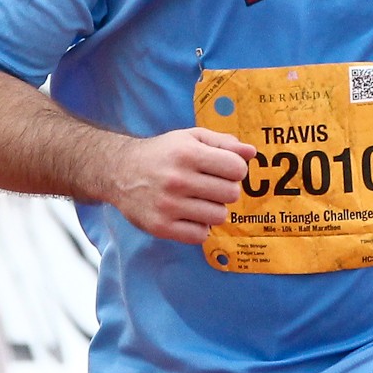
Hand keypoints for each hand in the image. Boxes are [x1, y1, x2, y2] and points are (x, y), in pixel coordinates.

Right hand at [108, 127, 255, 243]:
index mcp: (188, 153)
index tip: (224, 170)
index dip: (236, 170)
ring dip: (214, 209)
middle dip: (226, 189)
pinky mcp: (160, 227)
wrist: (120, 171)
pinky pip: (201, 235)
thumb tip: (252, 152)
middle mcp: (177, 179)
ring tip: (199, 200)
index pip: (237, 169)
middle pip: (231, 194)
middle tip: (210, 186)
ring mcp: (168, 205)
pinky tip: (189, 215)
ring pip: (219, 216)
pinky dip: (200, 227)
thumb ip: (224, 143)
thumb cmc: (163, 153)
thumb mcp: (191, 137)